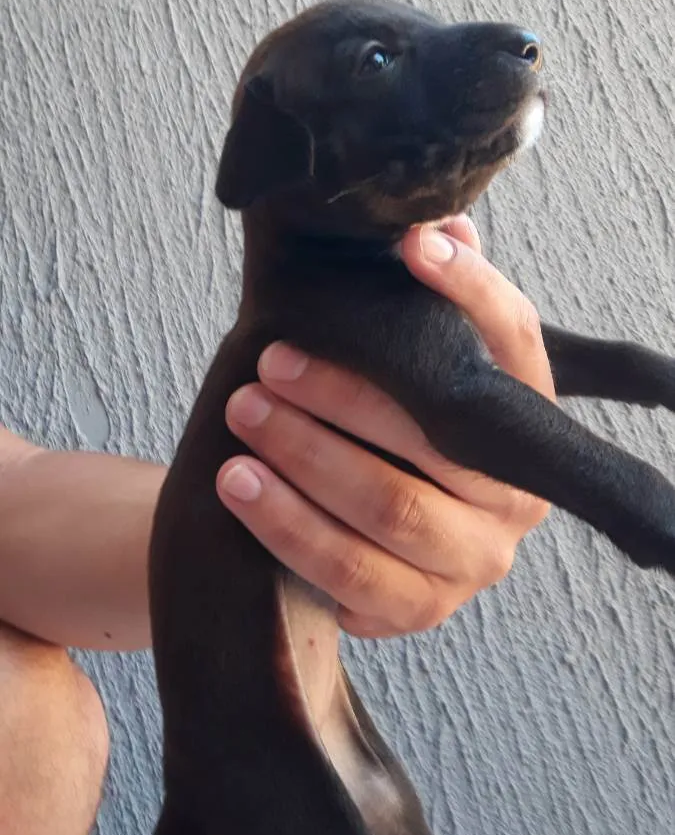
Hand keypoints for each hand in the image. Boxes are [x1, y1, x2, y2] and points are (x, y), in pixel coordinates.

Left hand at [217, 216, 553, 637]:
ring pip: (389, 509)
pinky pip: (350, 577)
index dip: (472, 293)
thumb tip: (441, 224)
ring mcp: (475, 562)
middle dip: (341, 395)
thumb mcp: (413, 370)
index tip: (413, 245)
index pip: (518, 344)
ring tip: (242, 415)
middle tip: (268, 362)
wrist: (365, 534)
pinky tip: (240, 486)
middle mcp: (516, 495)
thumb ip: (426, 309)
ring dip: (305, 458)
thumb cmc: (389, 431)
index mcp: (526, 422)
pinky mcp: (422, 610)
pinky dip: (288, 529)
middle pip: (434, 438)